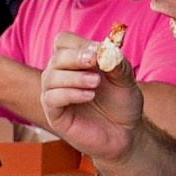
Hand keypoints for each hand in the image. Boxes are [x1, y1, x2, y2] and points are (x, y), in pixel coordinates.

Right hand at [39, 39, 143, 162]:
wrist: (126, 134)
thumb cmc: (122, 104)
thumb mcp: (126, 80)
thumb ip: (118, 64)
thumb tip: (106, 51)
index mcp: (76, 62)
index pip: (64, 42)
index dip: (79, 44)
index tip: (98, 51)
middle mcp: (62, 76)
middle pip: (56, 57)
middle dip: (76, 57)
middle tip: (95, 61)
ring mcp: (56, 95)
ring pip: (50, 77)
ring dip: (73, 76)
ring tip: (96, 83)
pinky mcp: (54, 115)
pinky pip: (51, 98)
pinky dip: (69, 93)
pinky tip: (88, 96)